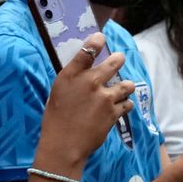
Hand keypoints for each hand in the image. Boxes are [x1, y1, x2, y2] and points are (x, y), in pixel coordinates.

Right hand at [40, 33, 135, 166]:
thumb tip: (86, 72)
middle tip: (120, 59)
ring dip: (125, 86)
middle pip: (113, 63)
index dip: (96, 41)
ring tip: (123, 87)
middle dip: (119, 60)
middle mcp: (90, 82)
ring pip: (126, 85)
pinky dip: (125, 104)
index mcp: (71, 75)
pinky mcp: (114, 113)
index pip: (86, 51)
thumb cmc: (55, 118)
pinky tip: (120, 105)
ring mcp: (105, 98)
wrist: (64, 144)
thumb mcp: (58, 92)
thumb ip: (74, 80)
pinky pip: (127, 103)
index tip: (101, 37)